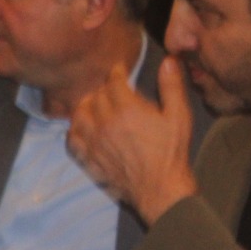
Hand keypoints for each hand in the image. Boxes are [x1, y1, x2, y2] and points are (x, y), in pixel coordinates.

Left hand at [68, 58, 197, 224]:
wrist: (160, 189)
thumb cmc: (171, 152)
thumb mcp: (179, 117)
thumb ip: (171, 87)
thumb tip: (168, 60)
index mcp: (126, 108)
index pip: (113, 81)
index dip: (117, 73)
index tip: (120, 71)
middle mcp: (104, 122)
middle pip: (96, 96)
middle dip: (105, 90)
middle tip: (113, 91)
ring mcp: (92, 140)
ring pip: (79, 113)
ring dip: (87, 106)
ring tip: (96, 106)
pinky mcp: (87, 157)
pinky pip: (72, 137)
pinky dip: (75, 129)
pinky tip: (84, 127)